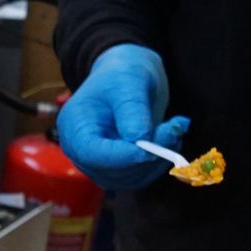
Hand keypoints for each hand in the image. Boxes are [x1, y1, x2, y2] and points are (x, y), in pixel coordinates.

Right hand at [52, 43, 190, 190]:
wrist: (126, 76)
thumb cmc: (123, 72)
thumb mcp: (129, 81)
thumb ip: (132, 109)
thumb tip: (139, 139)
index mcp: (75, 125)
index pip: (92, 153)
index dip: (122, 156)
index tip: (152, 148)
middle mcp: (81, 150)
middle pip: (112, 170)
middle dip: (148, 154)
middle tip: (175, 126)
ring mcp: (98, 163)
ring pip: (129, 178)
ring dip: (158, 160)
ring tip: (174, 129)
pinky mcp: (116, 169)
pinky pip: (139, 177)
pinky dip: (159, 163)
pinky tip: (169, 140)